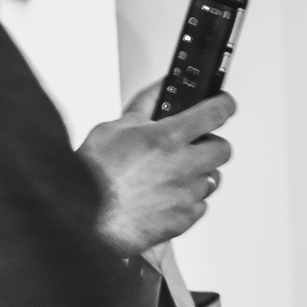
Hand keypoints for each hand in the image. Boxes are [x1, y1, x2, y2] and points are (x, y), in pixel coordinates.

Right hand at [78, 83, 234, 256]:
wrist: (83, 219)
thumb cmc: (93, 176)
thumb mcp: (115, 127)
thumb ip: (146, 104)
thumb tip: (162, 86)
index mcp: (168, 138)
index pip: (216, 112)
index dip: (223, 105)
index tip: (223, 105)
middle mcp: (183, 166)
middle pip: (223, 149)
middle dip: (211, 144)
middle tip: (195, 145)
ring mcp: (185, 195)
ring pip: (212, 179)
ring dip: (198, 174)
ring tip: (172, 174)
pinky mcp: (183, 220)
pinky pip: (200, 206)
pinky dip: (188, 201)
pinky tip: (166, 196)